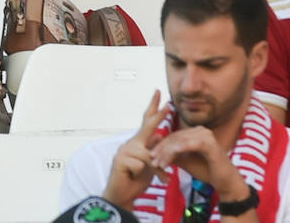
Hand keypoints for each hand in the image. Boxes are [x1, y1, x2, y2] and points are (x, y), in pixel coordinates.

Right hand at [102, 90, 166, 208]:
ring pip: (149, 155)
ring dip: (156, 169)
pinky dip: (142, 174)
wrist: (121, 195)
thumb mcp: (148, 164)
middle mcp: (131, 143)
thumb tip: (160, 136)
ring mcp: (124, 151)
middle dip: (159, 116)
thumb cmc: (135, 179)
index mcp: (138, 143)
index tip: (159, 94)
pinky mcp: (121, 160)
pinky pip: (141, 165)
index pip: (147, 123)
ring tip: (158, 179)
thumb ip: (152, 150)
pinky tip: (135, 178)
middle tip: (169, 104)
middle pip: (147, 127)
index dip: (153, 109)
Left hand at [149, 125, 243, 197]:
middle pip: (175, 138)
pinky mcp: (210, 144)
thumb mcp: (185, 161)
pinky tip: (171, 156)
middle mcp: (201, 130)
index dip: (161, 146)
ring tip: (159, 164)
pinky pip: (190, 145)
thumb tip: (153, 151)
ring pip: (180, 142)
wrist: (226, 183)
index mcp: (196, 132)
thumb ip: (172, 154)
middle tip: (153, 161)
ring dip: (167, 153)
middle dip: (162, 150)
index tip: (151, 157)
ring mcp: (207, 135)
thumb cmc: (206, 171)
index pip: (174, 137)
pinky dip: (179, 150)